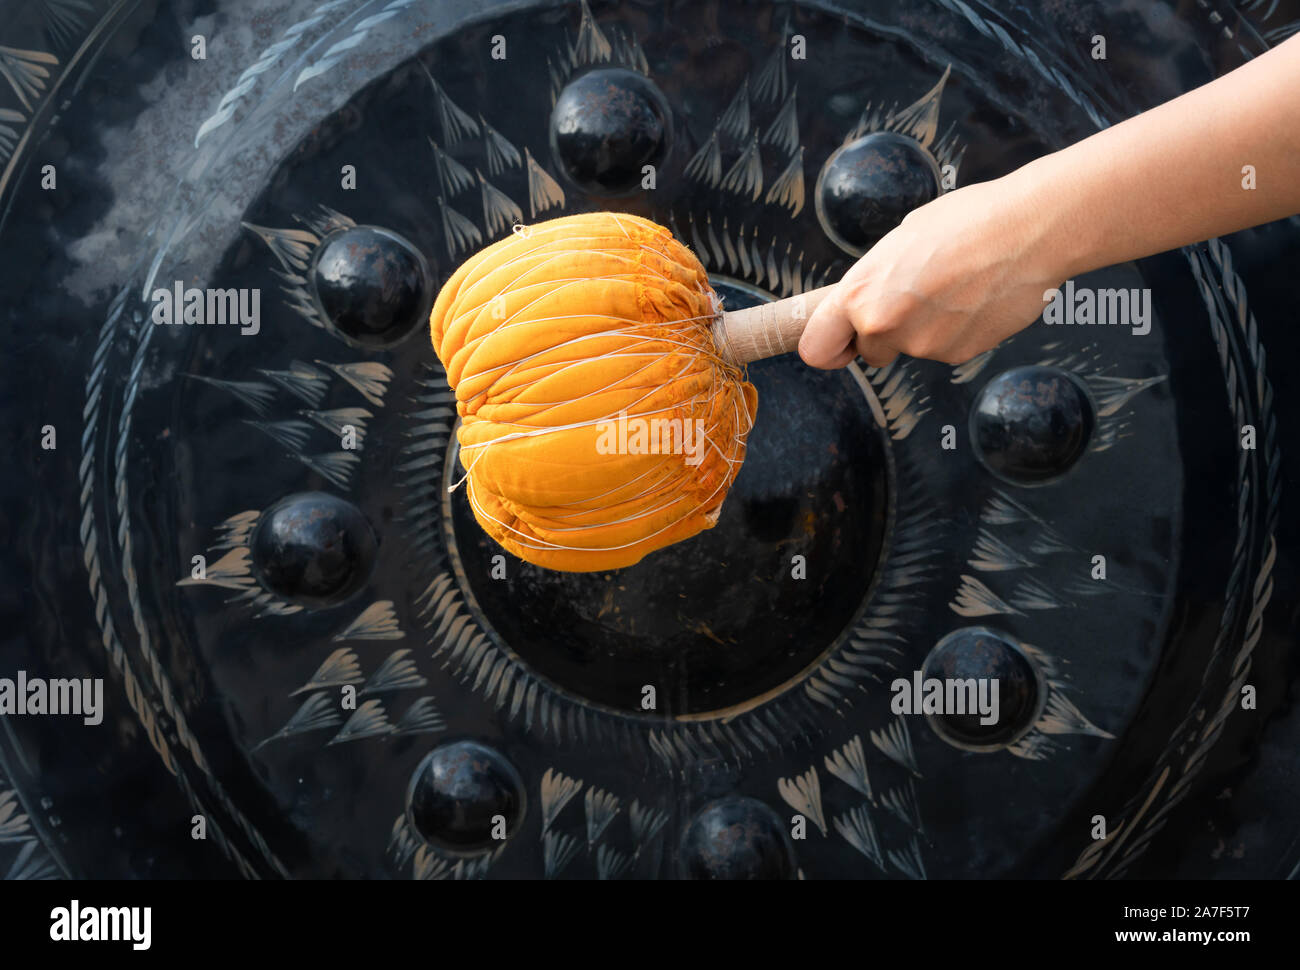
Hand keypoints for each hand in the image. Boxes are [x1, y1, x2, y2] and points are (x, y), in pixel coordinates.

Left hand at [798, 175, 1066, 368]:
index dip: (829, 346)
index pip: (816, 349)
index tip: (840, 342)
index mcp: (860, 294)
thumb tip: (867, 302)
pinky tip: (975, 298)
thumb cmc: (967, 222)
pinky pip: (946, 348)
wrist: (1029, 231)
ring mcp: (921, 346)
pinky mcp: (957, 355)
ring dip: (926, 327)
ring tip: (956, 287)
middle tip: (917, 296)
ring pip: (912, 348)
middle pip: (870, 351)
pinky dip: (957, 331)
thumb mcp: (900, 241)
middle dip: (887, 332)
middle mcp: (883, 326)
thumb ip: (875, 282)